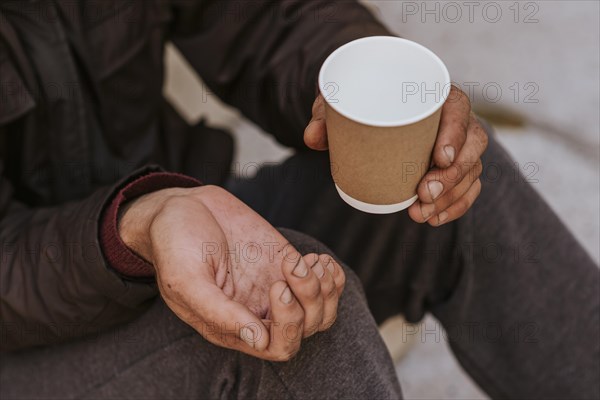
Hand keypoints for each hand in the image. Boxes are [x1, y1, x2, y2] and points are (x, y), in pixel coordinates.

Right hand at [119, 185, 344, 360]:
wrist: (182, 207)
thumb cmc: (174, 244)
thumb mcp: (187, 280)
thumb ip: (219, 313)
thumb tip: (257, 341)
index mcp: (232, 326)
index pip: (278, 346)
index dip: (289, 324)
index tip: (277, 286)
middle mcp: (257, 312)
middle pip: (306, 329)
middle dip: (310, 302)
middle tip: (293, 269)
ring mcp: (274, 288)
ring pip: (319, 310)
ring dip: (325, 289)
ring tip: (309, 262)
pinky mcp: (285, 265)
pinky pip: (322, 284)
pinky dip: (330, 275)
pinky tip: (317, 260)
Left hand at [304, 85, 487, 225]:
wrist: (369, 110)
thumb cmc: (360, 102)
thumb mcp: (342, 102)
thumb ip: (326, 115)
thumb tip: (312, 137)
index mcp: (434, 94)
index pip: (458, 108)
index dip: (455, 133)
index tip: (438, 157)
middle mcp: (453, 119)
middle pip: (472, 145)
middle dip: (453, 175)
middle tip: (424, 193)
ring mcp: (458, 145)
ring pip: (471, 170)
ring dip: (451, 197)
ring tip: (421, 213)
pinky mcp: (454, 167)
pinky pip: (466, 188)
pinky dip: (455, 206)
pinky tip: (434, 219)